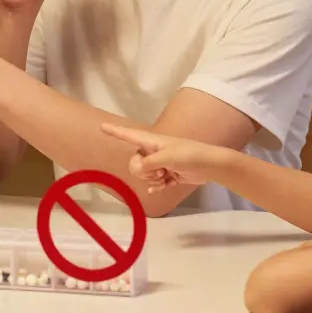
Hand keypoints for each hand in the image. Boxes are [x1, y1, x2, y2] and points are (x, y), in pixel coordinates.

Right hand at [100, 124, 225, 190]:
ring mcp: (160, 163)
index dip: (115, 131)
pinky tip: (162, 186)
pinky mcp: (168, 175)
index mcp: (152, 141)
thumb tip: (136, 170)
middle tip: (159, 170)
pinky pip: (153, 183)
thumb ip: (148, 164)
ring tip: (167, 176)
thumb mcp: (166, 157)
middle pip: (134, 163)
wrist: (209, 165)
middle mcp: (154, 151)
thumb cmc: (189, 155)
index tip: (101, 126)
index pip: (129, 135)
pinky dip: (156, 186)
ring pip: (143, 175)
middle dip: (143, 171)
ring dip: (152, 179)